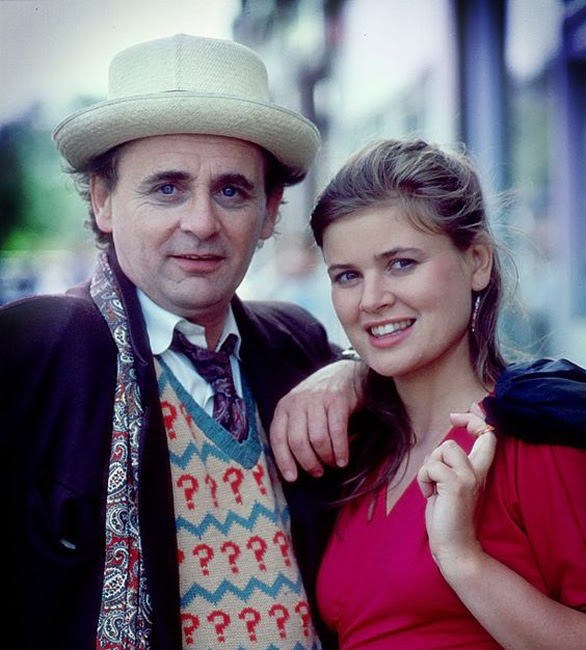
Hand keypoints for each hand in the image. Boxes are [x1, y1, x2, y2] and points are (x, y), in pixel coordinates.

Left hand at [269, 360, 364, 480]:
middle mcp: (297, 402)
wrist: (346, 373)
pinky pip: (336, 432)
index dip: (284, 460)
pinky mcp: (337, 400)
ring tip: (333, 464)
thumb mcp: (300, 410)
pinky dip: (340, 450)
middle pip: (298, 442)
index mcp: (284, 406)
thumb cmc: (321, 399)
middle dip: (308, 463)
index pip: (277, 437)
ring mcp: (317, 399)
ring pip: (317, 439)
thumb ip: (294, 429)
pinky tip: (343, 459)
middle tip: (318, 472)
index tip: (292, 477)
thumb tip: (292, 465)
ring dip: (326, 457)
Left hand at [417, 428, 496, 571]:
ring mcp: (470, 478)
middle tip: (453, 424)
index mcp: (478, 472)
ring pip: (445, 448)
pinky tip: (429, 495)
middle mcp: (479, 472)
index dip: (478, 420)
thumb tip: (440, 450)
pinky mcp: (457, 485)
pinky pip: (431, 466)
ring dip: (430, 465)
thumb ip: (449, 467)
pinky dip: (423, 479)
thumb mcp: (449, 486)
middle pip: (480, 434)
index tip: (458, 415)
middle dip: (467, 422)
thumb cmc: (447, 517)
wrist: (454, 549)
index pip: (489, 437)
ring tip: (432, 486)